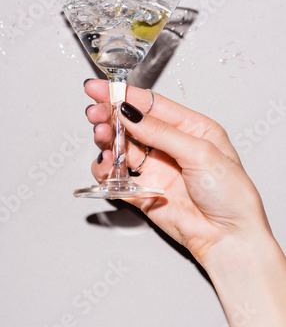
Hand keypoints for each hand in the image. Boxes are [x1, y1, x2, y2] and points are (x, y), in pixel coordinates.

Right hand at [84, 79, 271, 269]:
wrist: (228, 238)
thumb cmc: (231, 195)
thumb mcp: (200, 152)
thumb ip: (162, 132)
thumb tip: (132, 114)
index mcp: (191, 128)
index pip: (152, 104)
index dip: (124, 94)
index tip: (100, 88)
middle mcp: (171, 145)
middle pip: (133, 123)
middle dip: (111, 115)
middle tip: (96, 113)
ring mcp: (156, 167)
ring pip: (122, 146)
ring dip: (108, 139)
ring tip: (102, 136)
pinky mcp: (143, 190)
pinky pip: (117, 175)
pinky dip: (106, 169)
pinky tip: (106, 164)